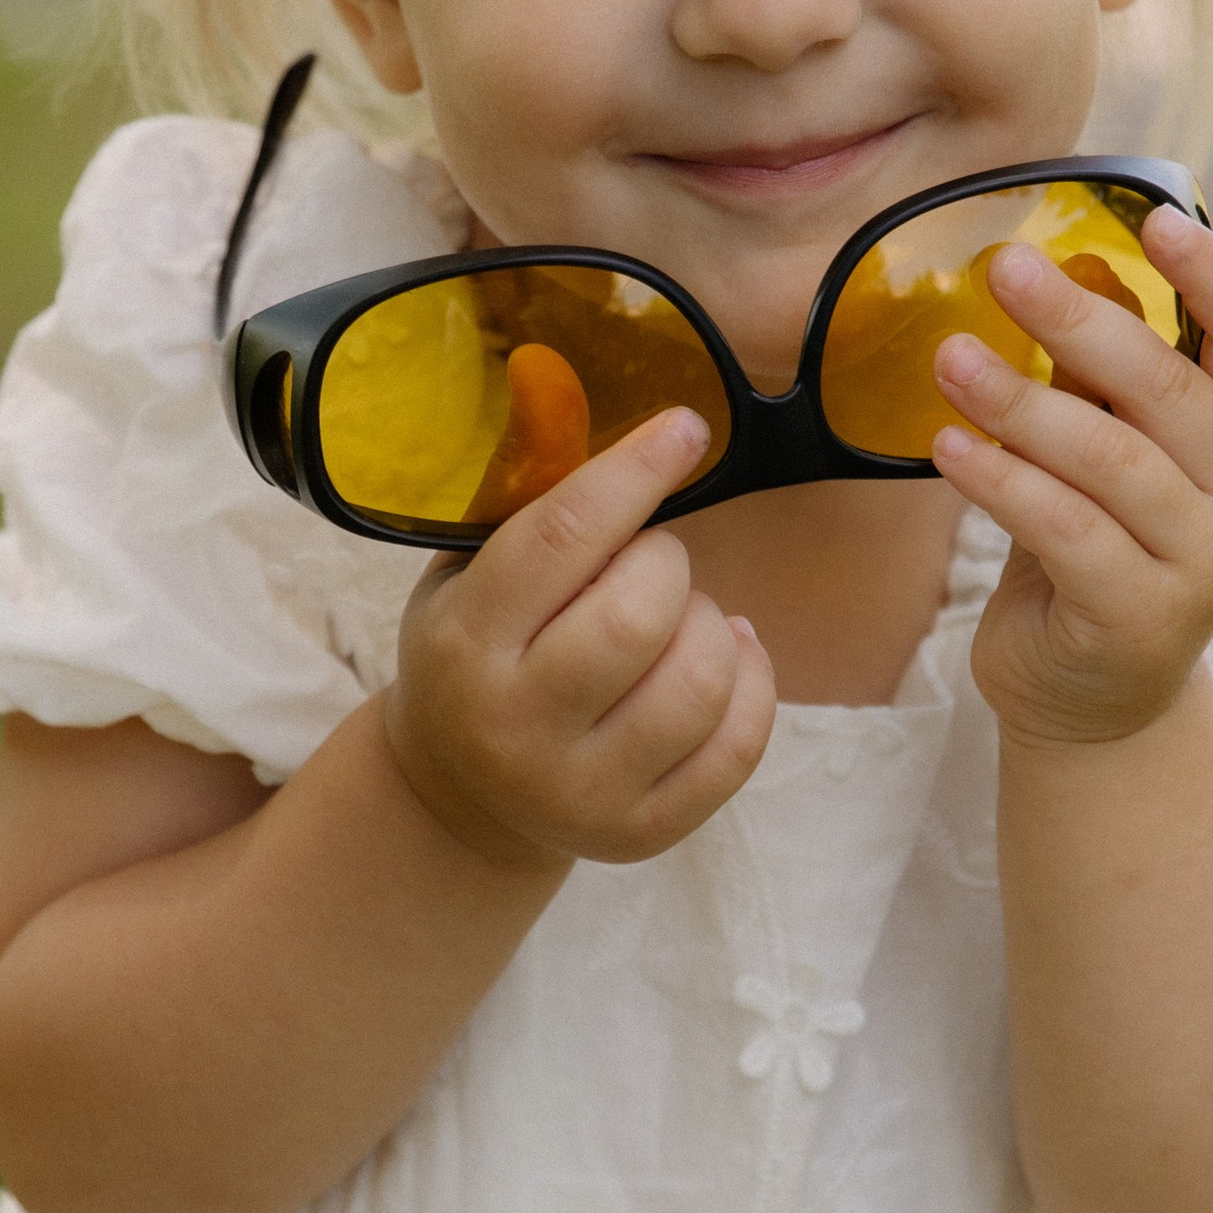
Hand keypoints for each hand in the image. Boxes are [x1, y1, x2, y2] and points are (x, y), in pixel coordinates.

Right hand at [385, 410, 777, 869]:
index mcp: (465, 646)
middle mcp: (516, 729)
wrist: (460, 797)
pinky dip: (752, 680)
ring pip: (699, 680)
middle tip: (654, 561)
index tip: (684, 427)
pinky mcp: (643, 833)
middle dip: (667, 563)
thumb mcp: (465, 577)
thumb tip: (562, 380)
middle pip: (637, 616)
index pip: (561, 540)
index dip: (634, 472)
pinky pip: (739, 744)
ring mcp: (582, 792)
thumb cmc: (479, 655)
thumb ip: (520, 502)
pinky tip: (725, 655)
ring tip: (681, 617)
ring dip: (710, 622)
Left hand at [930, 211, 1212, 749]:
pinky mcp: (1141, 617)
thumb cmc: (1100, 546)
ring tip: (948, 359)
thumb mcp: (1113, 449)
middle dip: (1080, 322)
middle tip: (1004, 269)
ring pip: (1110, 460)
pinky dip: (1000, 481)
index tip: (1156, 219)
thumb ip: (1110, 376)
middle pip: (1171, 389)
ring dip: (1020, 401)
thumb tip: (1077, 266)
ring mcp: (1204, 564)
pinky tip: (947, 446)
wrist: (1093, 697)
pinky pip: (1064, 529)